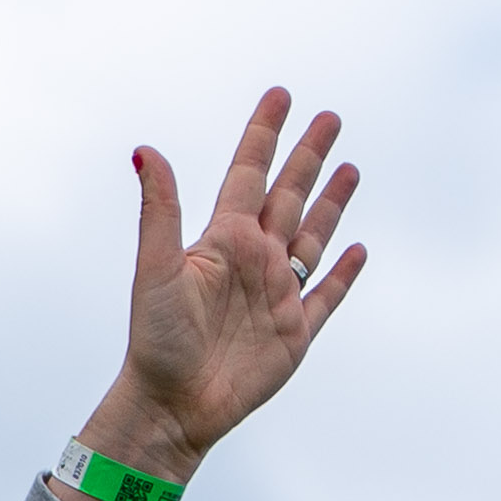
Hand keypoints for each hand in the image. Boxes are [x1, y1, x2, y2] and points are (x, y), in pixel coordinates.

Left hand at [84, 90, 368, 483]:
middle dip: (310, 155)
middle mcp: (254, 260)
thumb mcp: (157, 269)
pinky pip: (327, 295)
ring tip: (350, 168)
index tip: (281, 95)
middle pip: (291, 195)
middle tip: (330, 117)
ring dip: (332, 203)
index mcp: (224, 240)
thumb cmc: (156, 340)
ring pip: (313, 237)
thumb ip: (161, 210)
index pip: (249, 173)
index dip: (265, 134)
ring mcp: (278, 294)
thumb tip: (144, 150)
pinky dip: (345, 273)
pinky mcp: (296, 332)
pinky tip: (356, 249)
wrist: (173, 405)